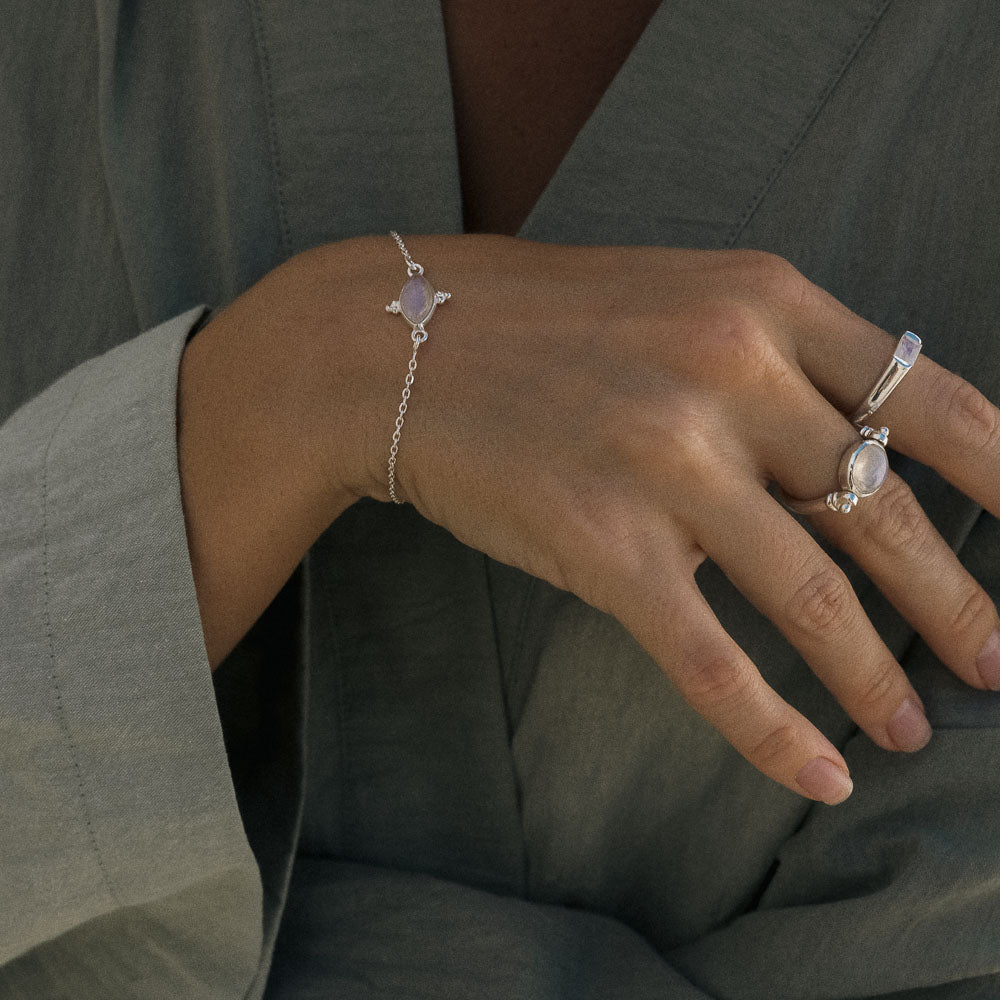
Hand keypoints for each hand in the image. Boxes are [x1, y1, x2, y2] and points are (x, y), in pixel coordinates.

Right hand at [343, 234, 999, 803]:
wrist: (394, 341)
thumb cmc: (538, 322)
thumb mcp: (678, 299)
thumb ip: (774, 358)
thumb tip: (862, 444)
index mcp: (763, 303)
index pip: (928, 398)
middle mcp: (729, 375)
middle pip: (885, 510)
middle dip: (958, 600)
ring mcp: (666, 462)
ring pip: (813, 597)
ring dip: (876, 677)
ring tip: (913, 727)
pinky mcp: (601, 543)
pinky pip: (711, 658)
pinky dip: (773, 730)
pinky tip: (819, 776)